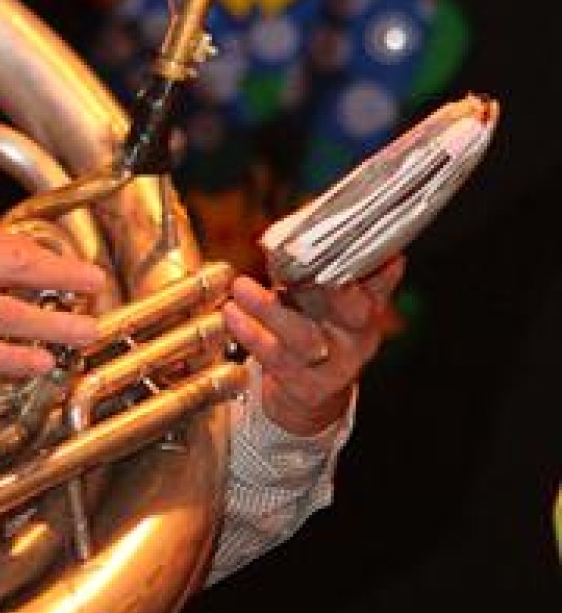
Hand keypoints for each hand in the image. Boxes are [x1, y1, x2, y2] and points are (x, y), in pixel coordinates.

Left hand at [224, 255, 403, 435]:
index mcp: (366, 311)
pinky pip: (275, 358)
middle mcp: (355, 339)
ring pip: (303, 336)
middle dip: (336, 288)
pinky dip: (251, 334)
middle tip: (308, 266)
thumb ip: (321, 265)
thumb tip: (311, 214)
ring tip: (241, 287)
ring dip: (269, 310)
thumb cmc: (312, 330)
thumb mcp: (322, 300)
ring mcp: (332, 366)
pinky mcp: (304, 386)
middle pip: (353, 311)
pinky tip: (232, 313)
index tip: (381, 251)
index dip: (380, 268)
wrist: (309, 397)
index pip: (378, 284)